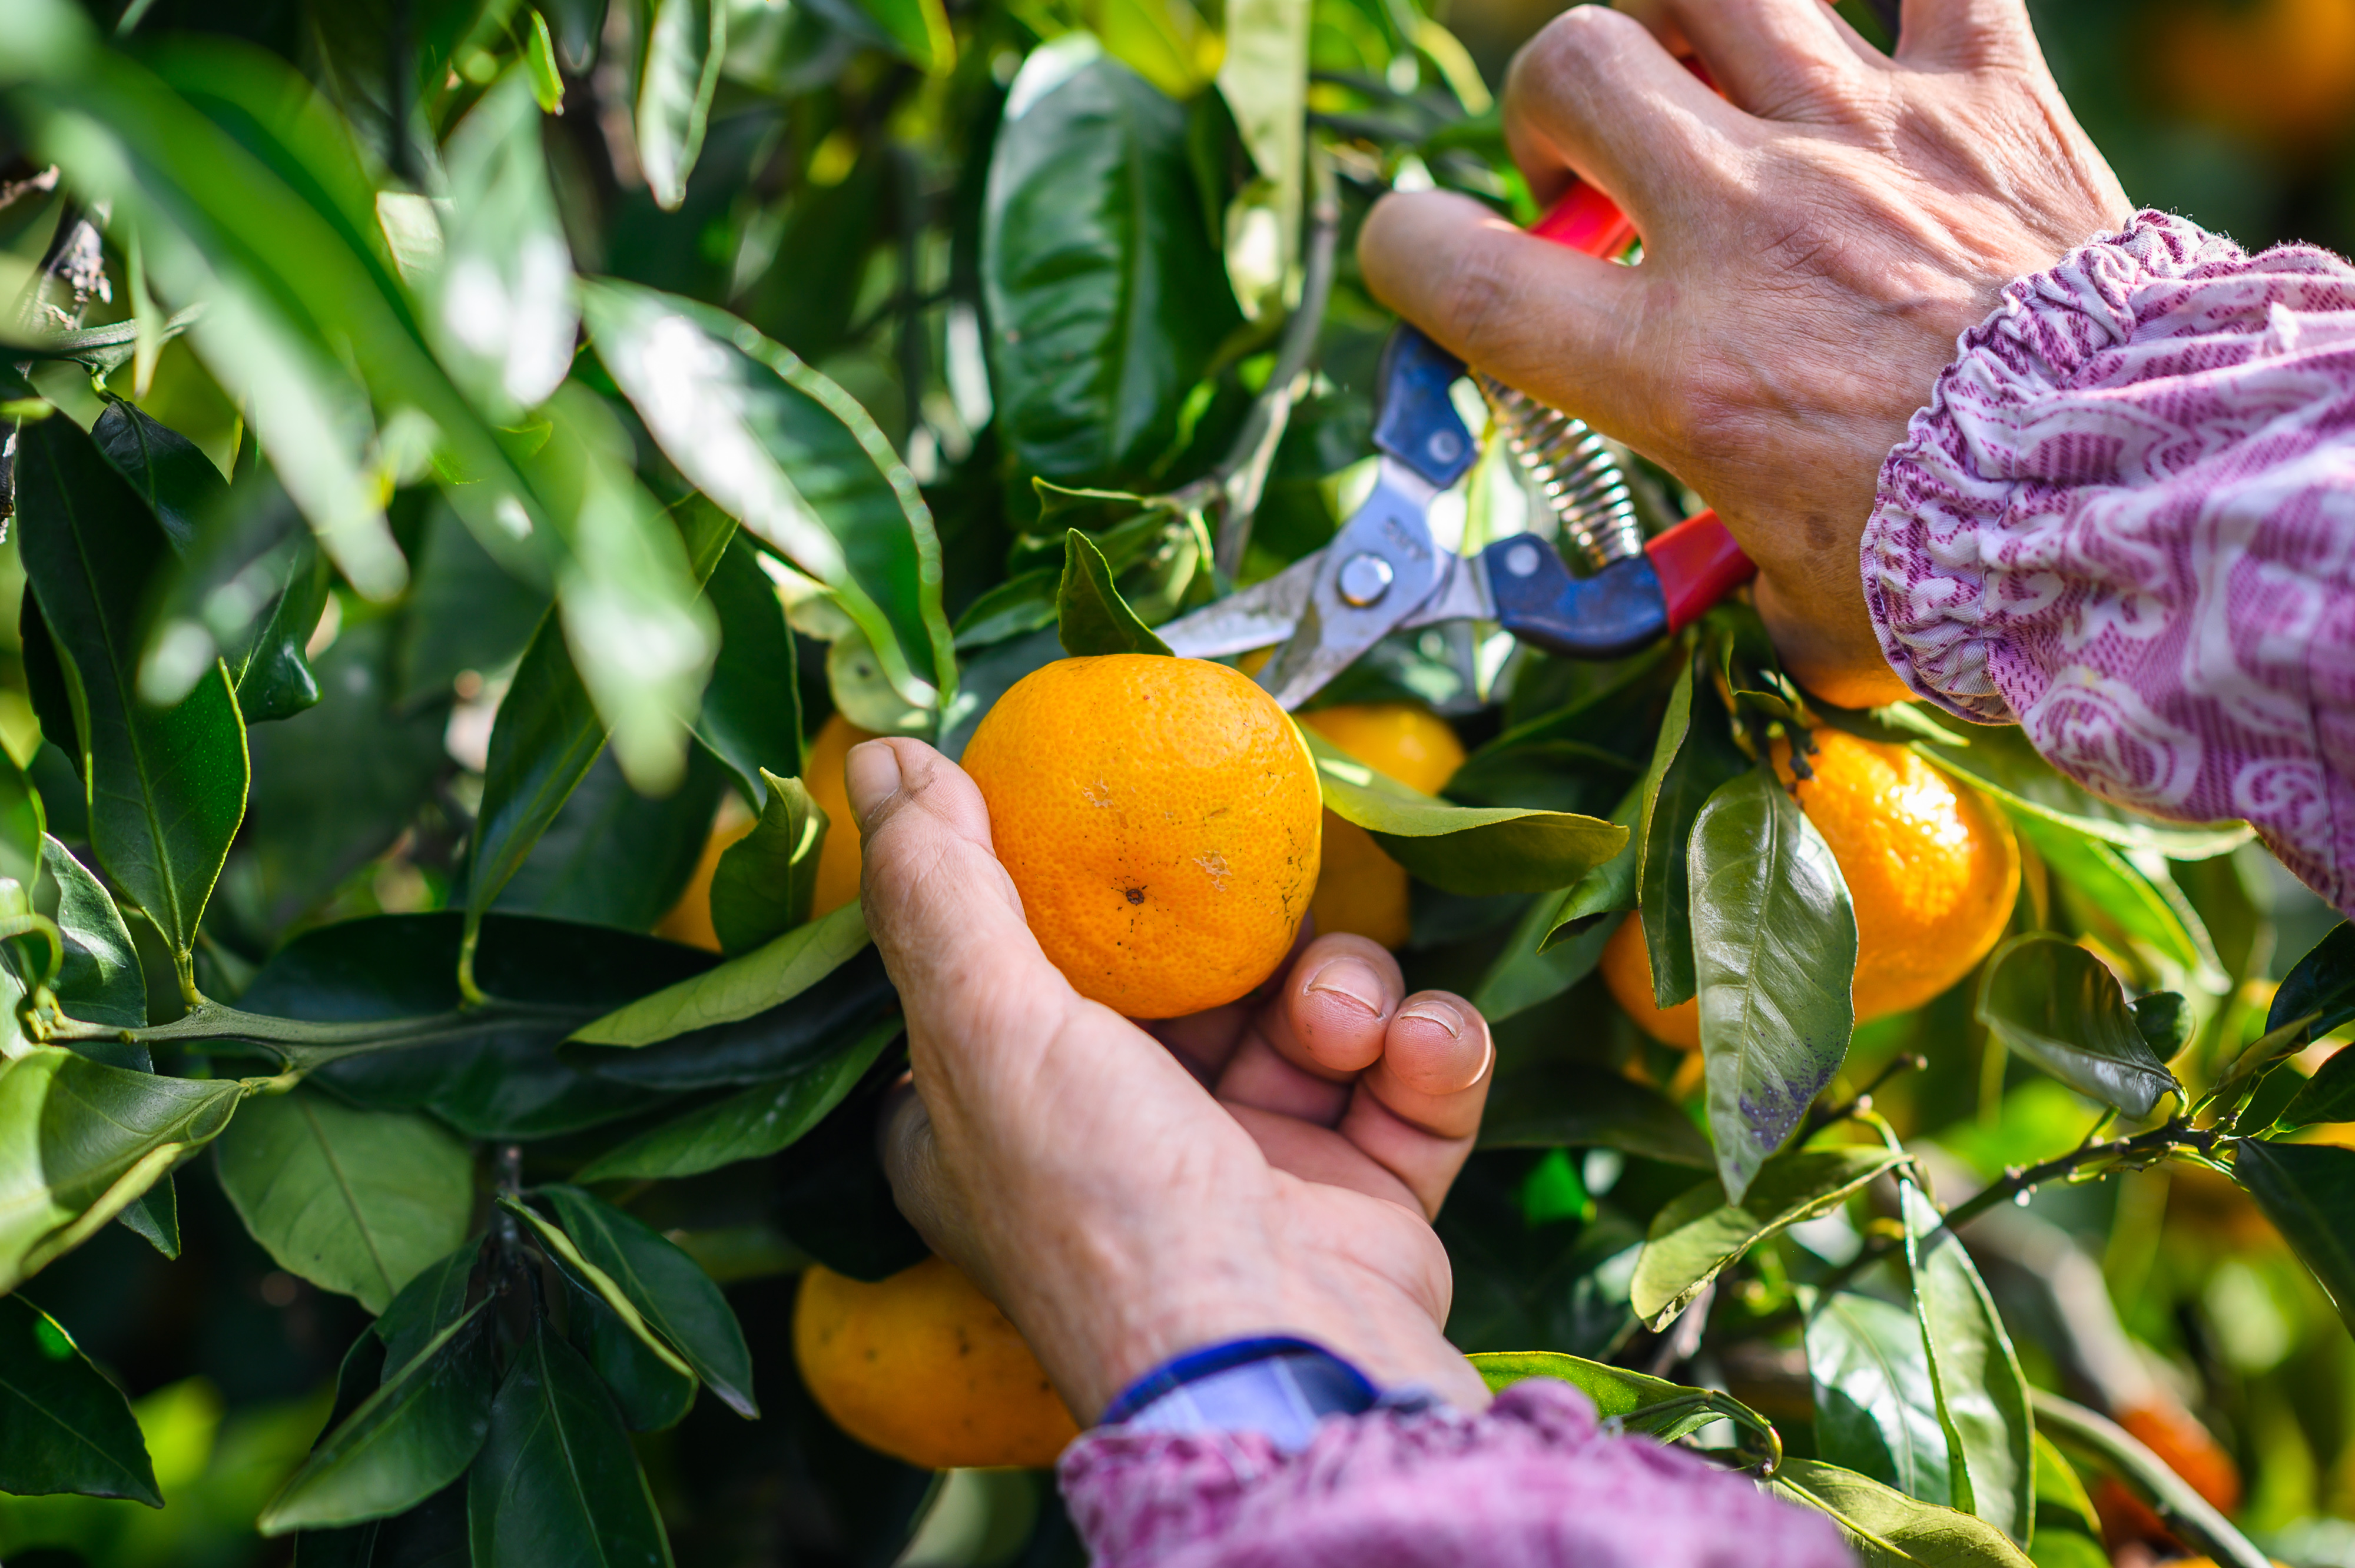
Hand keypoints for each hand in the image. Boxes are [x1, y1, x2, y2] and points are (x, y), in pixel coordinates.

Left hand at [848, 736, 1495, 1419]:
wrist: (1283, 1368)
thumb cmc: (1109, 1206)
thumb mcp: (985, 1026)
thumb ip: (937, 886)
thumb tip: (884, 754)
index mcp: (1003, 1124)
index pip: (1018, 976)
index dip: (1062, 899)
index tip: (1102, 823)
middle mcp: (1118, 1146)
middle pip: (1184, 977)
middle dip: (1238, 933)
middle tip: (1258, 896)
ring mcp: (1250, 1171)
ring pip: (1310, 1013)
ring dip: (1344, 990)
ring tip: (1338, 1020)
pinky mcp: (1364, 1196)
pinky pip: (1408, 1076)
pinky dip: (1427, 1051)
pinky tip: (1415, 1052)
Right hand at [1358, 0, 2131, 707]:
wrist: (2148, 496)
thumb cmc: (1970, 568)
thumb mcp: (1805, 609)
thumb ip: (1747, 583)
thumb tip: (1749, 589)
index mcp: (1677, 362)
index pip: (1463, 272)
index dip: (1406, 249)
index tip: (1417, 257)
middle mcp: (1748, 224)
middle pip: (1577, 66)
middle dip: (1552, 104)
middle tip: (1589, 165)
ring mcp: (1866, 138)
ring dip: (1680, 14)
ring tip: (1697, 68)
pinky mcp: (1988, 95)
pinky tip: (1882, 31)